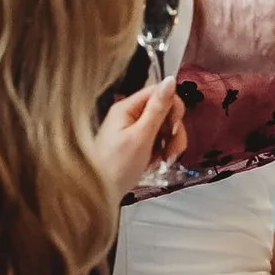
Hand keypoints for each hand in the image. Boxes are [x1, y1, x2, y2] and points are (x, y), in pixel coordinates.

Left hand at [96, 80, 184, 200]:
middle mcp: (129, 116)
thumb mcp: (141, 136)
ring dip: (169, 144)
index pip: (159, 92)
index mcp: (127, 108)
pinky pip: (157, 141)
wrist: (100, 195)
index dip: (173, 107)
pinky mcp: (136, 145)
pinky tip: (157, 163)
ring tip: (164, 160)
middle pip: (164, 111)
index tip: (174, 127)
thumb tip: (170, 80)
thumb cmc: (115, 168)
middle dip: (173, 131)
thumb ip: (158, 108)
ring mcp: (132, 131)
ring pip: (163, 128)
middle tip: (171, 150)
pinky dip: (162, 152)